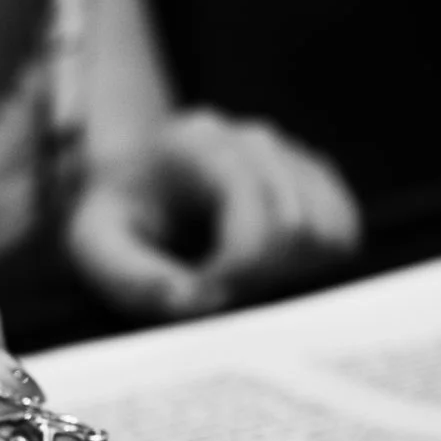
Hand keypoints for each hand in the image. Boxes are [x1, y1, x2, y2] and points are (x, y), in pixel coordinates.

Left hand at [65, 109, 360, 320]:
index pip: (256, 220)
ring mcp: (291, 155)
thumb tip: (191, 301)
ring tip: (237, 278)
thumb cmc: (118, 219)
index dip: (237, 274)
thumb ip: (132, 277)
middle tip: (216, 290)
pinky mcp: (316, 179)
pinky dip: (312, 264)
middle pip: (299, 231)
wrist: (136, 186)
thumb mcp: (96, 247)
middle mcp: (254, 140)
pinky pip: (344, 234)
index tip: (202, 295)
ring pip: (329, 235)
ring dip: (287, 274)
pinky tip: (265, 269)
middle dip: (260, 279)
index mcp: (199, 145)